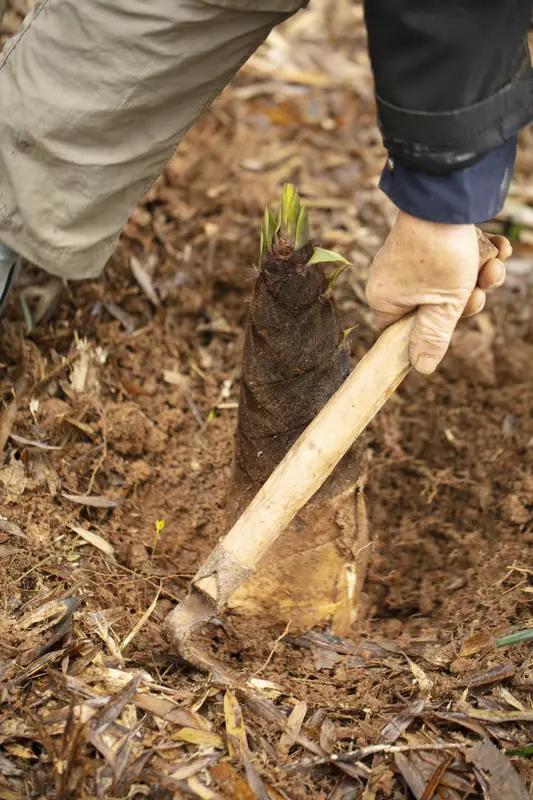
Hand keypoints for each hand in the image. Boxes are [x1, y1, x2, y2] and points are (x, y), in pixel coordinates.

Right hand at [366, 211, 511, 373]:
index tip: (449, 322)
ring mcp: (411, 258)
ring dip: (477, 277)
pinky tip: (495, 249)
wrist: (447, 199)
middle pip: (432, 308)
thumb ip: (432, 338)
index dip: (428, 332)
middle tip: (476, 291)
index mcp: (385, 298)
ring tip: (491, 265)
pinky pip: (453, 258)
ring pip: (449, 282)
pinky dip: (477, 255)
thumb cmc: (439, 255)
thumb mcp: (443, 306)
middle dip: (463, 300)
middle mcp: (392, 279)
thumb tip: (422, 368)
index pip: (401, 331)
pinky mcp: (430, 239)